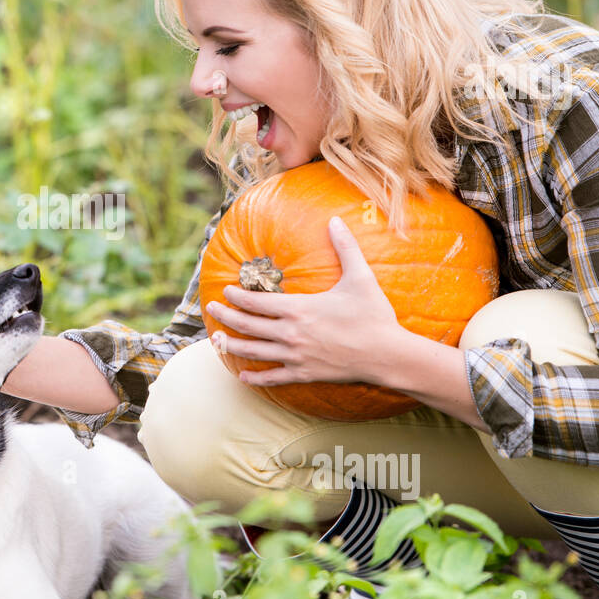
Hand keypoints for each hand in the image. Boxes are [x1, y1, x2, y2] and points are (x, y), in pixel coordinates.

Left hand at [204, 216, 402, 385]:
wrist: (387, 355)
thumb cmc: (373, 315)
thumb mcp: (360, 277)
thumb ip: (345, 247)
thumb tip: (336, 220)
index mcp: (298, 309)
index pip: (256, 302)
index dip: (237, 295)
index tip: (226, 289)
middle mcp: (290, 334)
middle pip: (247, 325)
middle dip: (225, 315)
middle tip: (211, 308)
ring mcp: (295, 356)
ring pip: (253, 352)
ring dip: (230, 345)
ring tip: (215, 340)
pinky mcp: (304, 373)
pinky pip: (273, 378)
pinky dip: (255, 378)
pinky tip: (242, 375)